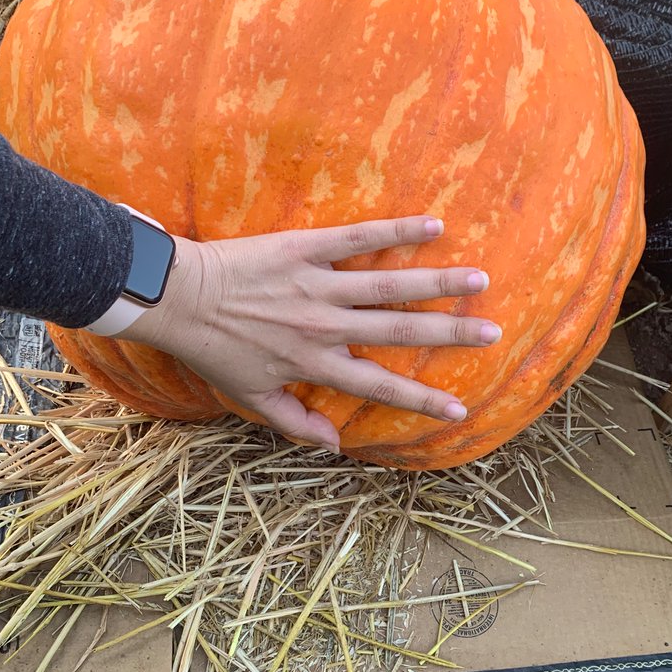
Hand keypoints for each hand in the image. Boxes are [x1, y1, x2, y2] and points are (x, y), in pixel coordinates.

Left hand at [122, 215, 500, 450]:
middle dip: (450, 334)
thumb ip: (295, 422)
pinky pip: (357, 238)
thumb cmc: (213, 350)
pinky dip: (395, 231)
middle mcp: (324, 326)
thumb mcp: (250, 397)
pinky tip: (433, 225)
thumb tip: (335, 445)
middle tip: (493, 332)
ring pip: (388, 285)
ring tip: (478, 280)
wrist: (178, 299)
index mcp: (314, 364)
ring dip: (437, 283)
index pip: (380, 385)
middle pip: (399, 331)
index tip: (460, 409)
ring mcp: (317, 286)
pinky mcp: (304, 248)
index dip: (422, 399)